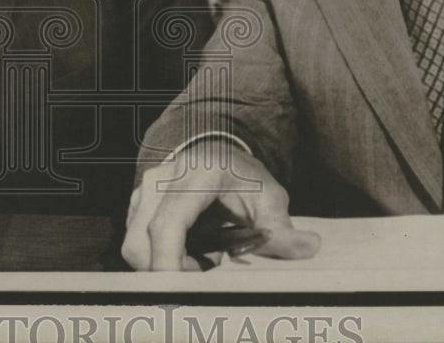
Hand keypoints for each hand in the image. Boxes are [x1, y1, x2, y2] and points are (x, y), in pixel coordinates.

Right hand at [121, 140, 319, 269]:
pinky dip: (159, 256)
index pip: (167, 227)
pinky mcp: (137, 203)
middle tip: (207, 269)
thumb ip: (281, 228)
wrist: (217, 152)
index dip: (168, 264)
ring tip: (201, 257)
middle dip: (168, 271)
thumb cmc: (243, 177)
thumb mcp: (269, 198)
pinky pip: (136, 242)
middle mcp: (161, 180)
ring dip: (164, 264)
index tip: (185, 291)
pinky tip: (190, 249)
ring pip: (134, 246)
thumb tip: (309, 246)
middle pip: (140, 243)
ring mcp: (144, 191)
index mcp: (195, 177)